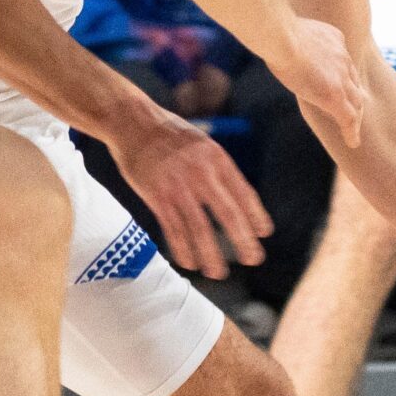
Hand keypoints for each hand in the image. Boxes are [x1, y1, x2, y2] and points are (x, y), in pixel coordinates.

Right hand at [107, 106, 272, 279]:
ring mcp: (177, 187)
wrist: (132, 122)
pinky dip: (182, 248)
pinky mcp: (157, 196)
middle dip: (243, 240)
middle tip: (254, 258)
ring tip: (218, 273)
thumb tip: (237, 197)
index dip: (255, 215)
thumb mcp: (202, 142)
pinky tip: (189, 263)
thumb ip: (218, 168)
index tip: (264, 233)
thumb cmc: (169, 134)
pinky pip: (173, 228)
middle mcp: (200, 173)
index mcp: (216, 158)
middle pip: (227, 214)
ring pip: (199, 228)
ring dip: (210, 254)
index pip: (243, 192)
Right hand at [270, 16, 366, 146]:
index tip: (337, 82)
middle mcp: (342, 57)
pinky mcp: (335, 95)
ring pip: (355, 101)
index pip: (342, 61)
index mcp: (334, 39)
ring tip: (354, 129)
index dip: (341, 75)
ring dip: (355, 115)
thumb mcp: (288, 30)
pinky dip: (352, 131)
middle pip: (353, 82)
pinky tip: (352, 142)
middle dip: (354, 96)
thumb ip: (291, 37)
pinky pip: (348, 118)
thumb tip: (274, 37)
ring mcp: (341, 77)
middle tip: (354, 109)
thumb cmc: (274, 31)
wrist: (281, 37)